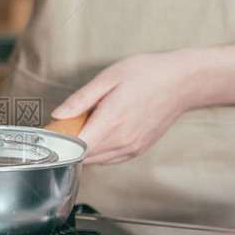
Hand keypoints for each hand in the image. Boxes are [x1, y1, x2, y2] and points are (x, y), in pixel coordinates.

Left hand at [51, 52, 194, 164]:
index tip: (51, 131)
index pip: (73, 147)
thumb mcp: (109, 77)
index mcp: (111, 123)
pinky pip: (110, 158)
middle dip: (69, 144)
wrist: (182, 82)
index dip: (58, 142)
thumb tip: (58, 115)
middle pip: (82, 156)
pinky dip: (99, 149)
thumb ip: (81, 100)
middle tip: (67, 122)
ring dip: (84, 147)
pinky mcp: (138, 150)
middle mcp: (122, 141)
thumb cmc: (147, 74)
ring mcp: (131, 148)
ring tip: (87, 123)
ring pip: (96, 160)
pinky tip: (102, 131)